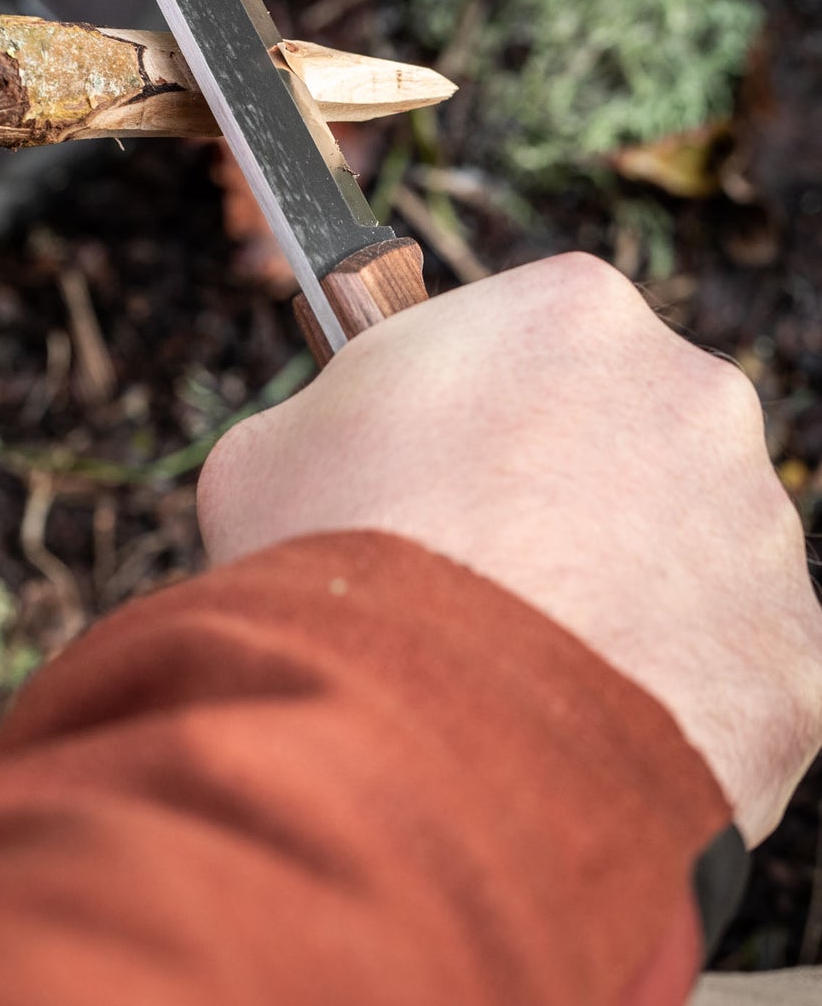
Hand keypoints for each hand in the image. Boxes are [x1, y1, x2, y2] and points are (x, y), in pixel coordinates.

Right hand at [199, 252, 821, 844]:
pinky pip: (725, 664)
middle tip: (478, 559)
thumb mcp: (273, 446)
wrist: (404, 730)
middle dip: (568, 485)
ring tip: (516, 656)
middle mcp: (692, 395)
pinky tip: (572, 718)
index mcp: (569, 311)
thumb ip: (341, 419)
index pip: (541, 335)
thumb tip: (351, 449)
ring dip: (621, 586)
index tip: (448, 455)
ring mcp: (756, 530)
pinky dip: (662, 688)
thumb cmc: (325, 559)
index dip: (485, 401)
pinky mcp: (794, 658)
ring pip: (688, 548)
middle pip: (631, 431)